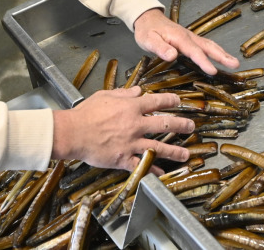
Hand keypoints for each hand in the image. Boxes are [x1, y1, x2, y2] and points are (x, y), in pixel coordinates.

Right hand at [51, 87, 195, 170]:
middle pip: (164, 124)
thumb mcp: (105, 95)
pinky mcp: (123, 158)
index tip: (178, 102)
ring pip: (158, 147)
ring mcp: (131, 142)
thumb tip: (138, 90)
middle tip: (191, 127)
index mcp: (131, 107)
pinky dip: (153, 170)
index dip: (171, 101)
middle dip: (181, 125)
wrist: (72, 133)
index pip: (157, 102)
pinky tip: (162, 173)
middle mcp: (135, 124)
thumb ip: (124, 93)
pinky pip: (141, 165)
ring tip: (185, 154)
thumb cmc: (85, 113)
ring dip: (175, 151)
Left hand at [133, 8, 239, 74]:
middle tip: (235, 64)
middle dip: (222, 56)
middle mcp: (188, 36)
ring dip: (222, 53)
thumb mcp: (148, 40)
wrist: (147, 17)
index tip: (213, 70)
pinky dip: (216, 51)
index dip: (204, 61)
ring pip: (209, 45)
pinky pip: (206, 45)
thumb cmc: (147, 30)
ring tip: (234, 63)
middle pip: (208, 46)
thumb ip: (160, 48)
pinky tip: (222, 57)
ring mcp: (191, 37)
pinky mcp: (191, 39)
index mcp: (179, 38)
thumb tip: (173, 56)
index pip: (194, 51)